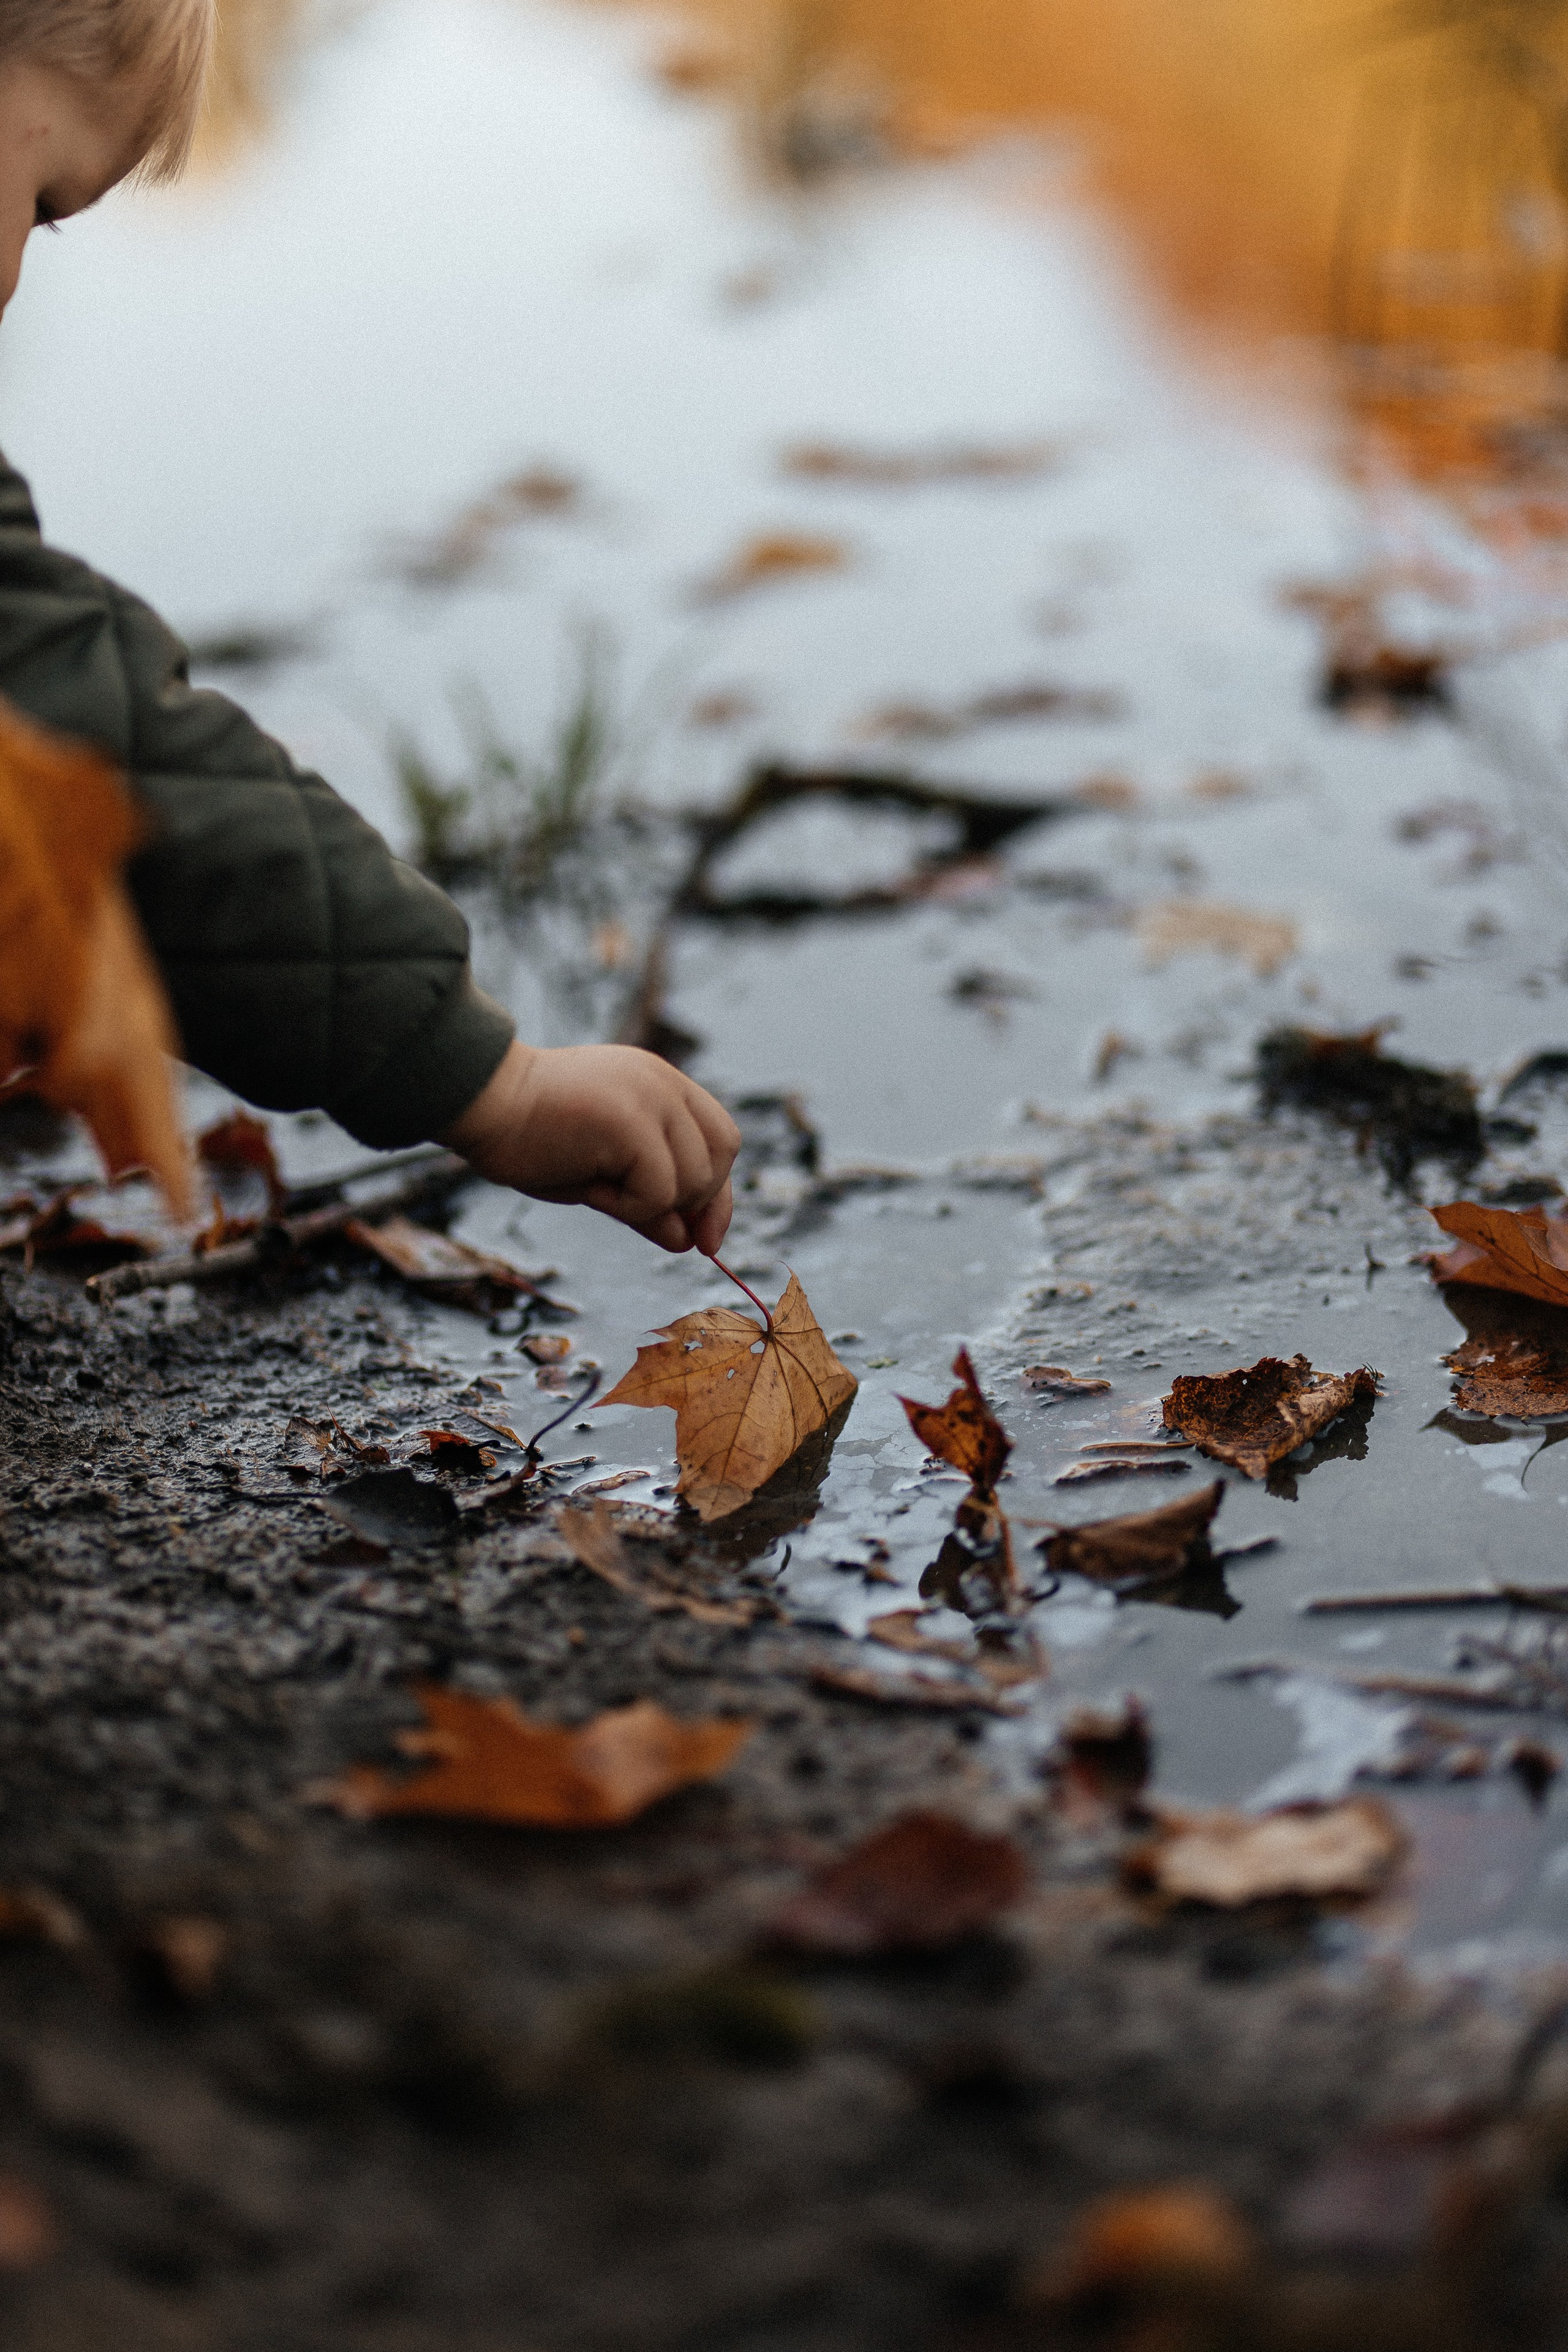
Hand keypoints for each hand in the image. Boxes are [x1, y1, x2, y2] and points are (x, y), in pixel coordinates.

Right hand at [438, 1041, 739, 1253]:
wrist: (484, 1105)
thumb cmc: (532, 1139)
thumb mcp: (604, 1175)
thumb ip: (650, 1201)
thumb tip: (688, 1241)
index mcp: (663, 1085)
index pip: (721, 1139)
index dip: (718, 1192)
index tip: (703, 1239)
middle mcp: (665, 1085)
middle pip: (720, 1159)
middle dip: (692, 1203)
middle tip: (638, 1214)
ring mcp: (652, 1098)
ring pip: (694, 1181)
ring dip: (648, 1204)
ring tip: (596, 1185)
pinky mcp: (632, 1122)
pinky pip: (659, 1192)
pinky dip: (627, 1207)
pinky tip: (589, 1186)